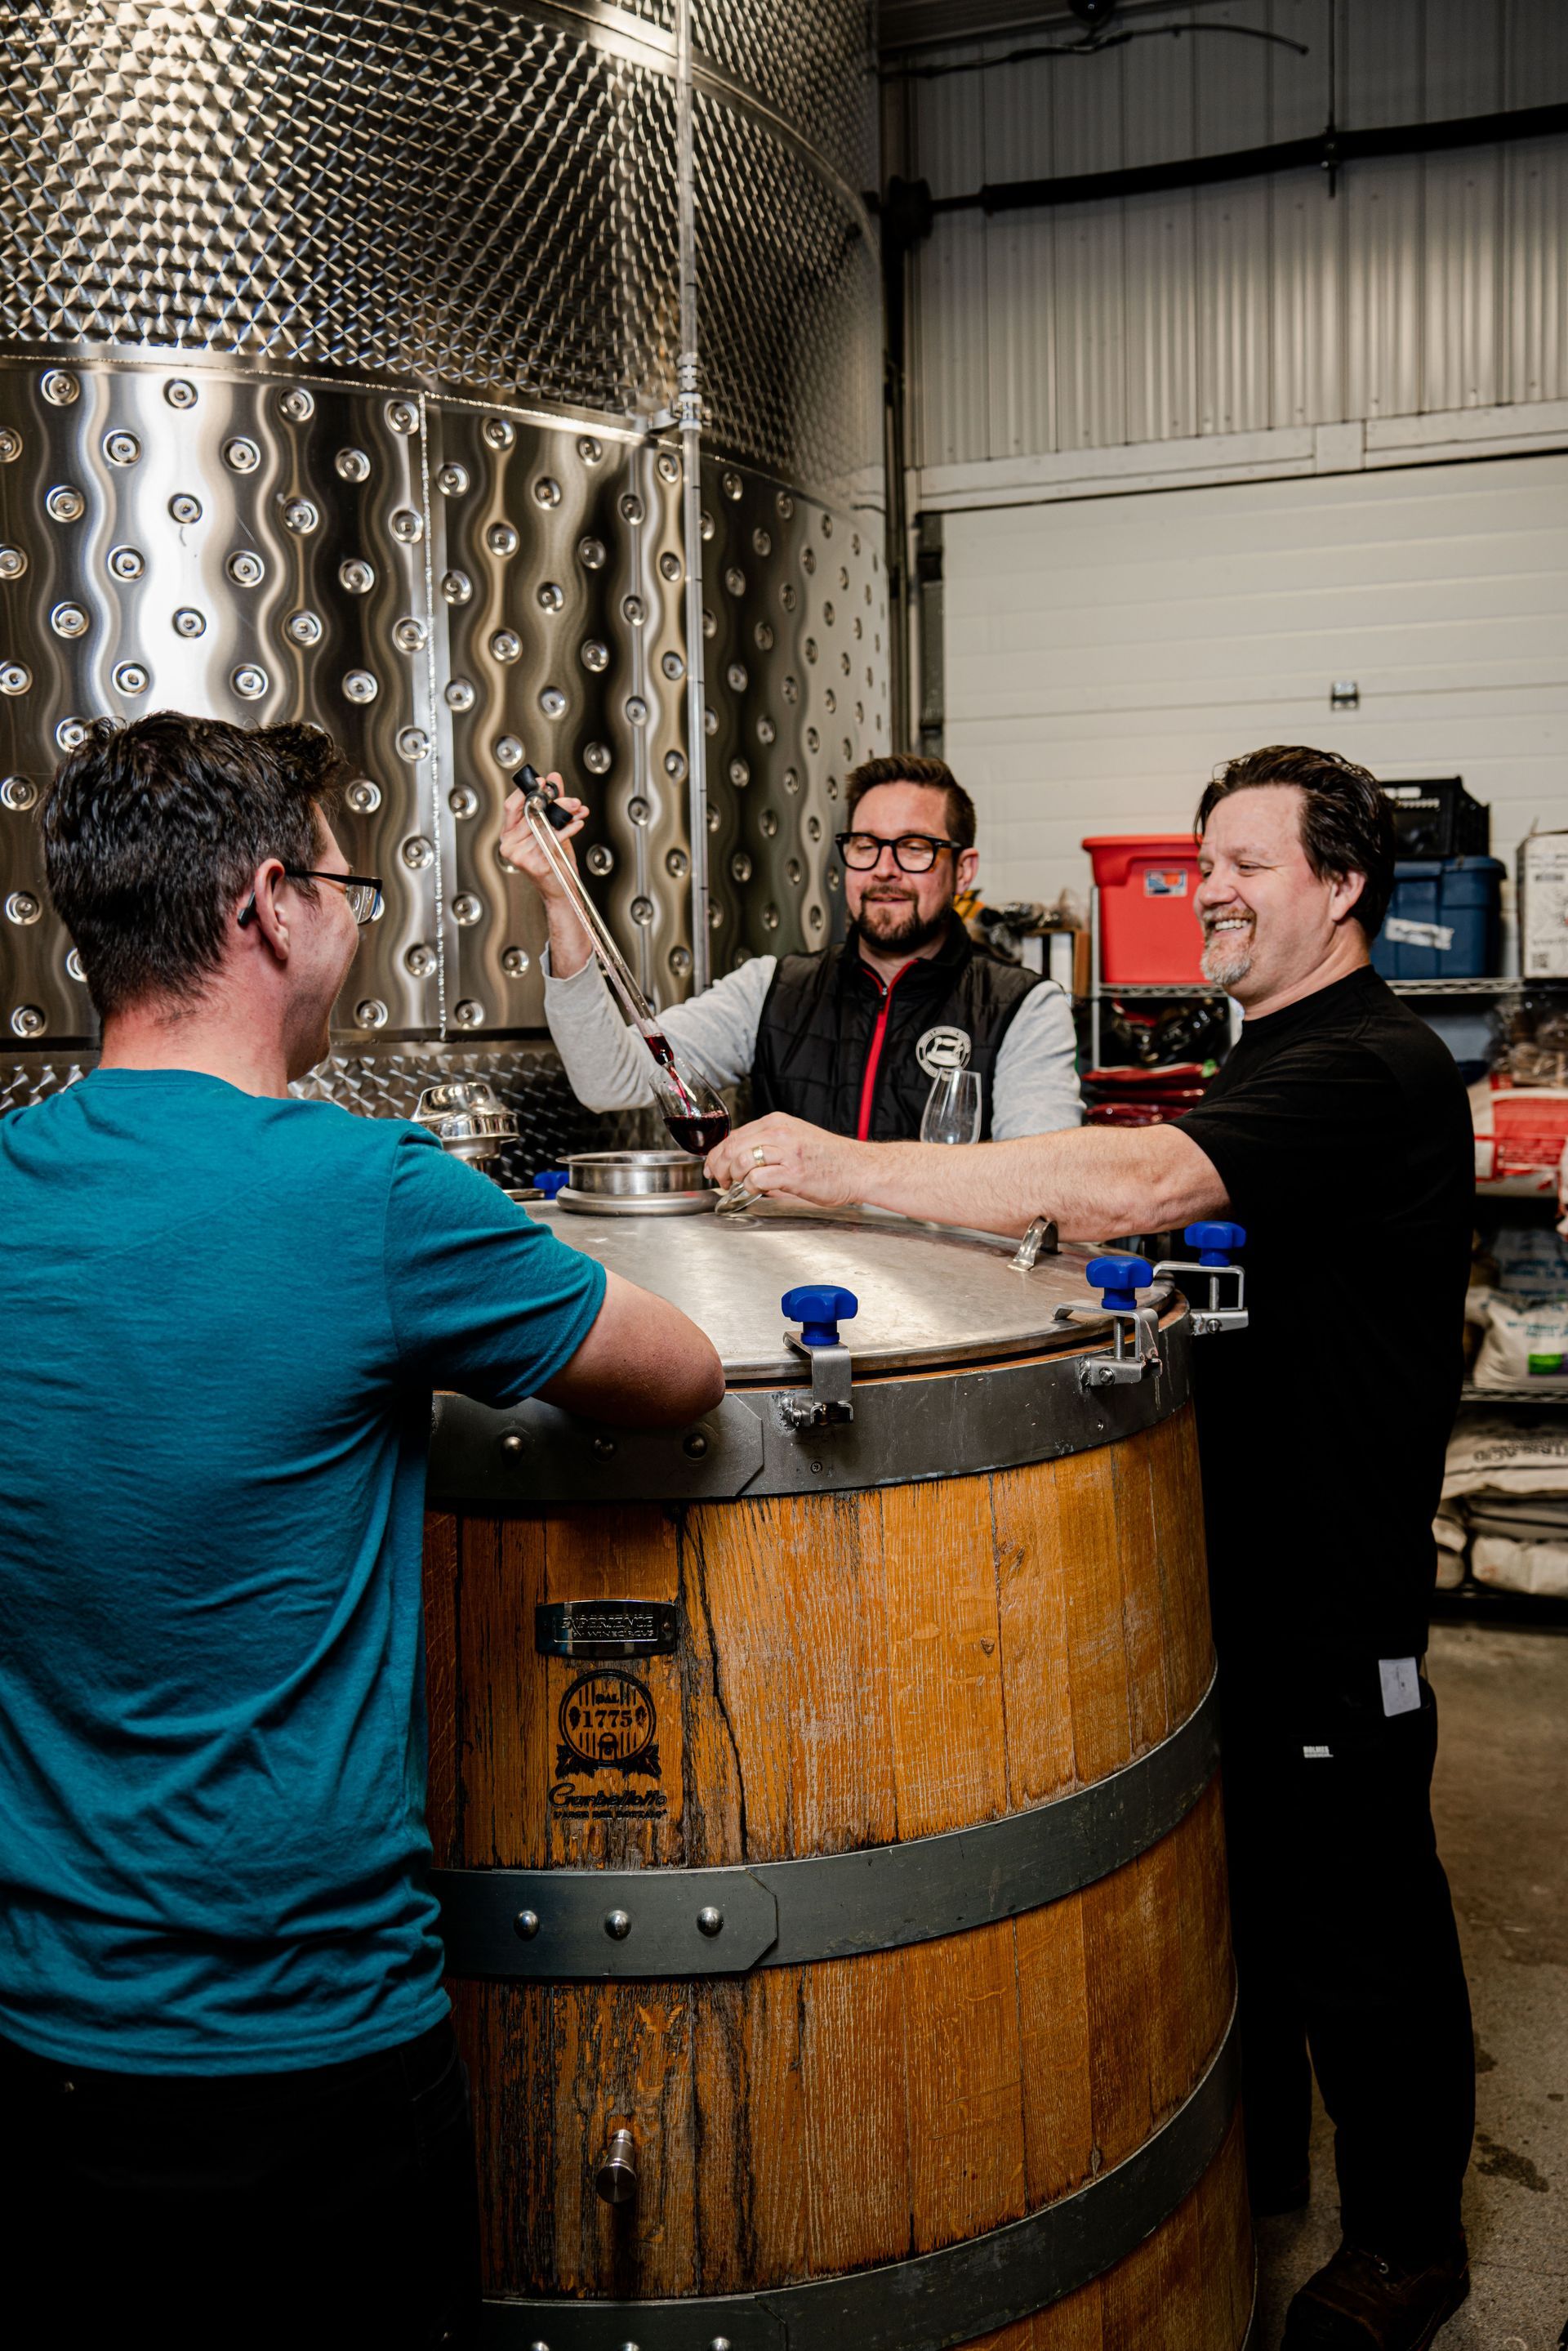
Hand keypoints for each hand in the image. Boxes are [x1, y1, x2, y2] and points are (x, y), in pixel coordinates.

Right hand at [498, 775, 586, 903]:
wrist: (560, 890)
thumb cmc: (553, 861)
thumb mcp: (551, 828)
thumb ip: (552, 803)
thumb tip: (554, 780)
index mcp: (509, 834)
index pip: (511, 806)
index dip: (527, 791)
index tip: (543, 782)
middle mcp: (509, 845)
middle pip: (530, 813)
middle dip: (555, 802)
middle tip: (570, 798)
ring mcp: (519, 855)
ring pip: (544, 825)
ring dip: (565, 814)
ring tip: (577, 810)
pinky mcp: (534, 864)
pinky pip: (553, 840)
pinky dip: (568, 829)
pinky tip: (577, 823)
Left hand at [705, 1114, 873, 1211]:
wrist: (859, 1168)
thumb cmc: (830, 1159)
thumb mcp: (795, 1140)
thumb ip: (769, 1146)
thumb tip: (741, 1163)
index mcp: (777, 1122)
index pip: (734, 1135)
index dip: (717, 1153)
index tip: (712, 1166)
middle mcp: (780, 1133)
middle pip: (732, 1146)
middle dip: (718, 1166)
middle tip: (719, 1180)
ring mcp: (787, 1152)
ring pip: (741, 1160)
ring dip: (733, 1176)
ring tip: (736, 1186)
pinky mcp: (793, 1173)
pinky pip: (757, 1178)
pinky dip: (750, 1187)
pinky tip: (756, 1190)